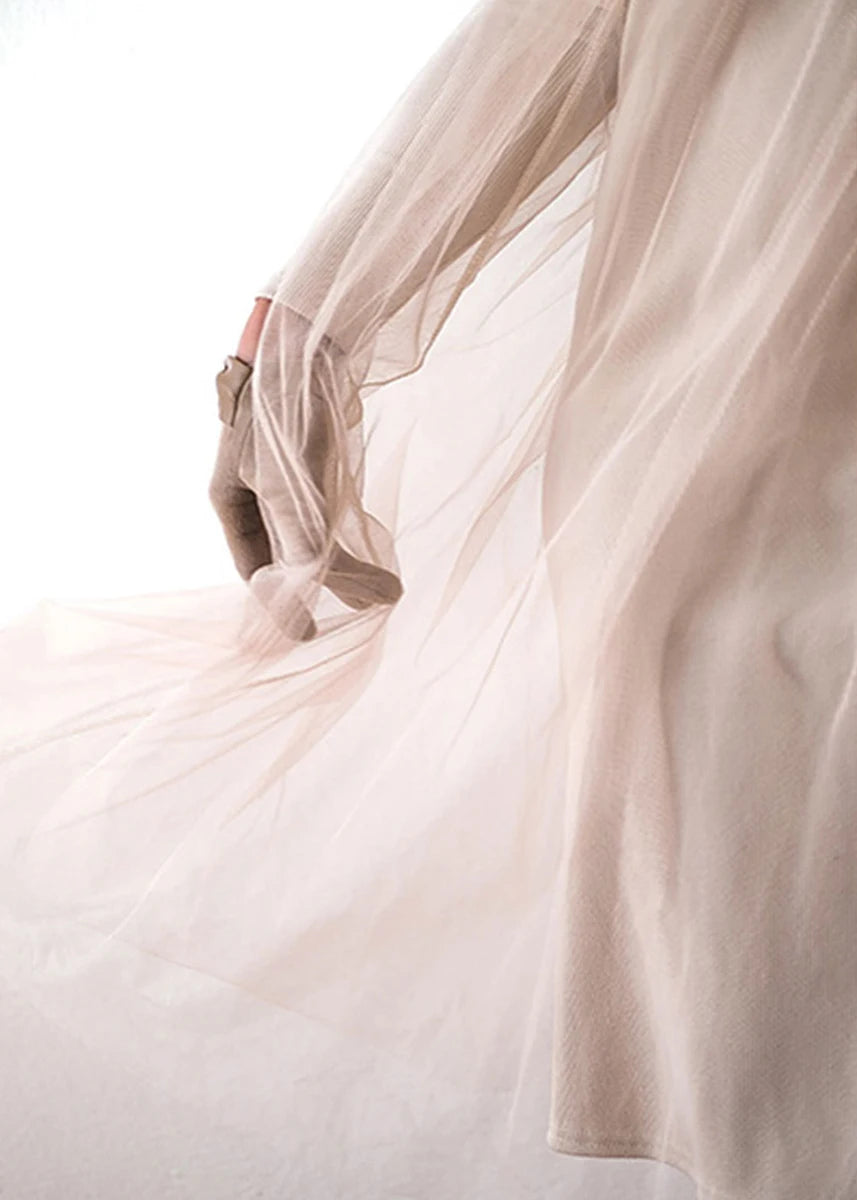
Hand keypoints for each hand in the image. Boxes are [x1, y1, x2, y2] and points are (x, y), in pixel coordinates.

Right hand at [208, 304, 401, 639]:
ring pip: (309, 534)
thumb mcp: (290, 493)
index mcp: (228, 501)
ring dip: (342, 564)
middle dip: (319, 586)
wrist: (303, 343)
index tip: (312, 635)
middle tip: (360, 611)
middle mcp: (250, 492)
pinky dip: (350, 533)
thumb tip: (359, 596)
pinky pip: (328, 510)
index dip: (280, 606)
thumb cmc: (283, 416)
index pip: (252, 570)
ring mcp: (280, 474)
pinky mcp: (311, 459)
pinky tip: (374, 550)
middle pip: (283, 555)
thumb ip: (313, 547)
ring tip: (383, 589)